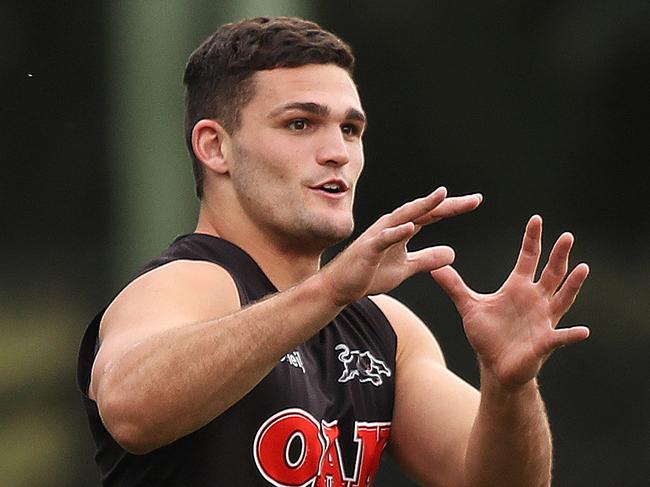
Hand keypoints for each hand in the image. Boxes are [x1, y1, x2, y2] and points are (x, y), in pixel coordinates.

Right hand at [321, 186, 482, 305]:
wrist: (341, 286)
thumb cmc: (370, 273)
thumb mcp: (406, 268)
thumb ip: (428, 259)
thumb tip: (452, 254)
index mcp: (403, 228)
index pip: (433, 214)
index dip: (454, 208)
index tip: (476, 202)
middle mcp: (392, 225)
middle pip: (424, 210)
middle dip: (448, 204)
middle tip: (474, 199)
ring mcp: (380, 235)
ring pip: (405, 216)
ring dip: (423, 206)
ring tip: (442, 196)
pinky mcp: (369, 248)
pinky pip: (384, 238)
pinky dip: (397, 232)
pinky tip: (411, 226)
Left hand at [431, 215, 589, 387]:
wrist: (495, 366)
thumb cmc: (487, 335)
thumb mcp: (469, 307)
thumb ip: (454, 287)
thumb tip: (434, 268)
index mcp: (518, 287)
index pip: (528, 258)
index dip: (532, 239)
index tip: (536, 219)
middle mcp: (535, 299)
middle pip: (551, 273)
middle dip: (558, 255)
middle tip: (567, 236)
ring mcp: (543, 320)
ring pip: (562, 298)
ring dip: (572, 285)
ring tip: (583, 268)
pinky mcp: (544, 342)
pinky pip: (560, 337)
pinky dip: (572, 335)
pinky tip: (583, 331)